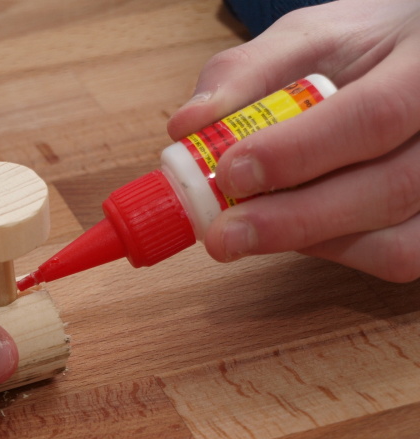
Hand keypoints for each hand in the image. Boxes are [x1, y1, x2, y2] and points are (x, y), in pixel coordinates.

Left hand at [167, 0, 419, 281]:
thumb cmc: (368, 51)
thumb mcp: (309, 39)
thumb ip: (246, 74)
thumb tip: (185, 126)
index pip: (374, 115)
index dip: (298, 152)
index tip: (230, 172)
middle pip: (389, 189)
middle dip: (293, 220)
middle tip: (223, 235)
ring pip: (397, 242)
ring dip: (310, 242)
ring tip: (251, 227)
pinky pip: (397, 256)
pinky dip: (337, 251)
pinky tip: (301, 230)